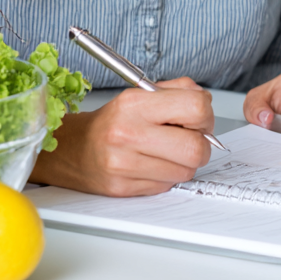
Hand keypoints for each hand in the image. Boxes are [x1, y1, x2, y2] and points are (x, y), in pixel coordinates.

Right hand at [31, 77, 213, 196]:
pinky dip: (168, 176)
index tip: (200, 119)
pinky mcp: (123, 188)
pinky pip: (167, 186)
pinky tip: (154, 165)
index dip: (206, 116)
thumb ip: (179, 91)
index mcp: (136, 104)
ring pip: (185, 171)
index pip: (195, 108)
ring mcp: (125, 164)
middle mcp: (128, 134)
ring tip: (169, 152)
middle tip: (191, 140)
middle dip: (201, 145)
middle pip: (195, 148)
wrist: (73, 149)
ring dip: (185, 163)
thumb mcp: (142, 93)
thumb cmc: (113, 121)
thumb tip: (207, 103)